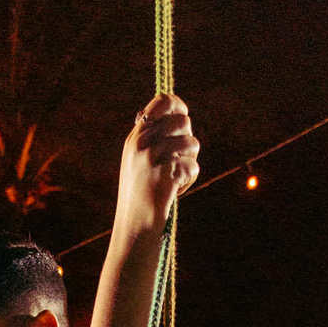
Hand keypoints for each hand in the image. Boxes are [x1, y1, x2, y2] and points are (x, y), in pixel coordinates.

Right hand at [114, 93, 198, 236]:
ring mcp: (152, 158)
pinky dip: (189, 179)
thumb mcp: (138, 161)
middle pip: (183, 122)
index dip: (178, 106)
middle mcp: (142, 142)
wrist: (134, 224)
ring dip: (190, 161)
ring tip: (177, 177)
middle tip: (178, 159)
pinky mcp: (165, 174)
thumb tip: (178, 115)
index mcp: (136, 137)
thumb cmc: (139, 196)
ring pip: (192, 143)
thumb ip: (153, 138)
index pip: (164, 102)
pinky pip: (193, 166)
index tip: (182, 119)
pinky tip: (176, 190)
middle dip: (187, 142)